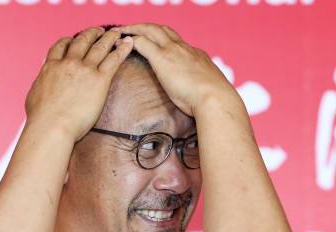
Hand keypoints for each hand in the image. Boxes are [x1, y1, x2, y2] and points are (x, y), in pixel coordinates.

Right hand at [24, 27, 133, 141]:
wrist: (51, 126)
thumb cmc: (41, 119)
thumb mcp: (34, 95)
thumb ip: (41, 85)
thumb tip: (41, 86)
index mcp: (51, 67)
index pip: (61, 46)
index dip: (69, 40)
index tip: (74, 39)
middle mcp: (68, 63)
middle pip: (82, 41)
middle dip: (91, 34)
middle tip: (99, 31)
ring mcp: (85, 70)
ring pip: (99, 46)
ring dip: (109, 37)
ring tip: (116, 33)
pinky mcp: (99, 80)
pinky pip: (114, 59)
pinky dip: (122, 49)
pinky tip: (128, 43)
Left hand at [117, 23, 238, 116]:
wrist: (215, 98)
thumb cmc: (213, 101)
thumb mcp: (207, 89)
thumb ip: (200, 87)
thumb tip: (198, 95)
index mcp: (195, 55)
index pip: (176, 41)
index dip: (162, 38)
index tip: (153, 41)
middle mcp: (184, 48)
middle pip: (162, 29)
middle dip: (146, 27)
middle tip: (131, 29)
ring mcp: (173, 50)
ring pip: (150, 30)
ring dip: (135, 28)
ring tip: (121, 31)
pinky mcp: (162, 58)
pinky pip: (142, 42)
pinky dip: (130, 40)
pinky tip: (120, 43)